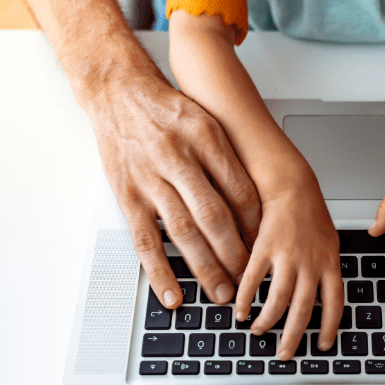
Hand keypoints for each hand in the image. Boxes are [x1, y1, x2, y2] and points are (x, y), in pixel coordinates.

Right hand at [87, 79, 260, 308]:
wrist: (117, 90)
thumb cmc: (166, 108)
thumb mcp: (206, 120)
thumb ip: (228, 158)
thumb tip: (255, 204)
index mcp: (205, 138)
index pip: (241, 191)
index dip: (258, 225)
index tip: (268, 247)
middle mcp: (178, 158)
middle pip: (215, 217)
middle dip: (236, 254)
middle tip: (251, 281)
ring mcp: (150, 179)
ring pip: (183, 233)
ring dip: (205, 268)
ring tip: (222, 293)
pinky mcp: (127, 196)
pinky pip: (145, 240)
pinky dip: (159, 272)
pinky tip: (173, 294)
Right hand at [234, 169, 343, 359]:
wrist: (293, 186)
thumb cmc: (311, 214)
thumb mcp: (330, 244)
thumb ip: (327, 270)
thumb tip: (325, 298)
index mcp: (330, 264)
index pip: (334, 304)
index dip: (330, 327)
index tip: (324, 345)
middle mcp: (311, 264)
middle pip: (303, 311)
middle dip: (293, 338)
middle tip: (285, 354)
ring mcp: (288, 257)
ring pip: (278, 300)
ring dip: (267, 321)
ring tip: (259, 332)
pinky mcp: (265, 248)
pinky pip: (254, 280)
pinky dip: (246, 299)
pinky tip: (241, 310)